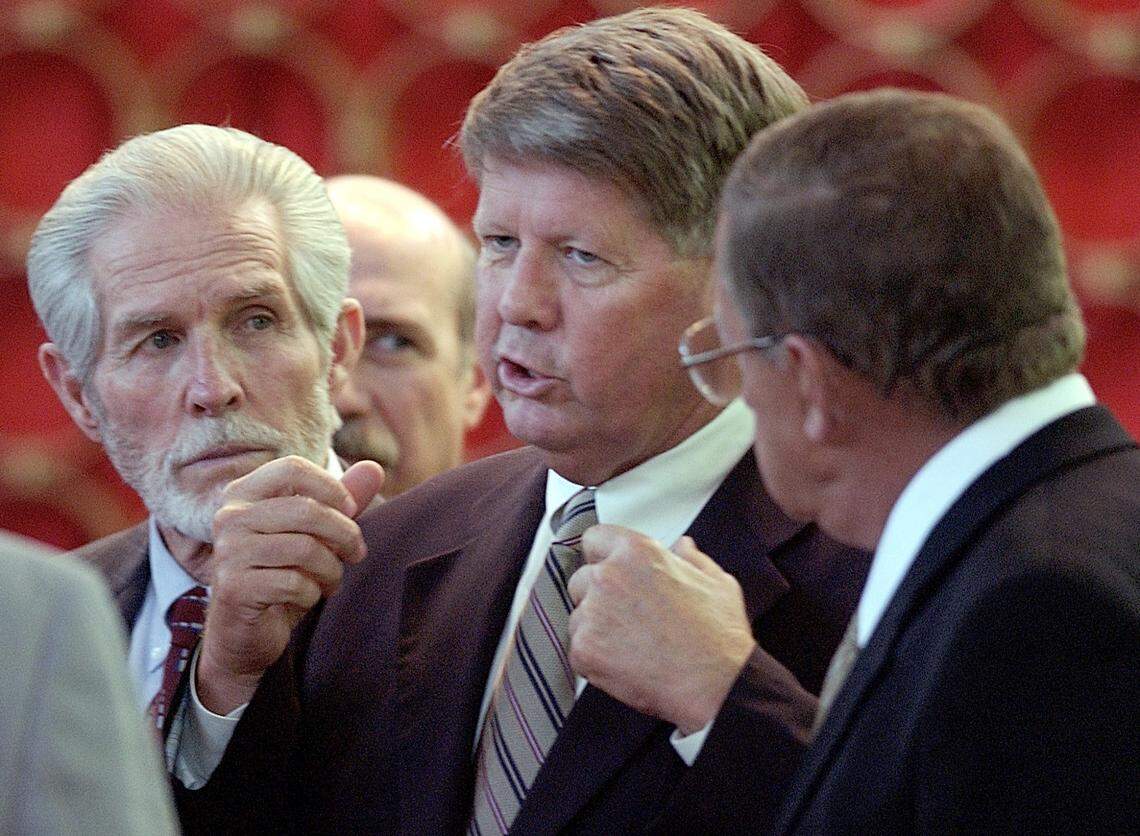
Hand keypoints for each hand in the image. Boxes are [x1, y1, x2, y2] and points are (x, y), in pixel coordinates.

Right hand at [196, 456, 383, 713]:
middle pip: (306, 510)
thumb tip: (375, 467)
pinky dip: (313, 593)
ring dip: (331, 569)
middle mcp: (229, 518)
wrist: (244, 633)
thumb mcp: (314, 534)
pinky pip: (295, 583)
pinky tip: (307, 597)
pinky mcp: (233, 587)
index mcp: (243, 494)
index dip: (331, 488)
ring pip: (305, 548)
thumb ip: (342, 501)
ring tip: (331, 580)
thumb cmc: (281, 574)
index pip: (292, 469)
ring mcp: (228, 552)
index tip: (351, 511)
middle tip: (356, 553)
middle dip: (345, 534)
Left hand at [567, 526, 756, 734]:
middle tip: (627, 617)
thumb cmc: (718, 637)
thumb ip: (692, 559)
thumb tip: (682, 547)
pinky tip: (625, 663)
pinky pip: (578, 649)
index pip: (595, 539)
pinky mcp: (585, 649)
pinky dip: (595, 659)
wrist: (716, 684)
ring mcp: (593, 613)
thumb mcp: (717, 582)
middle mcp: (609, 577)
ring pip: (578, 616)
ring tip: (631, 645)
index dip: (603, 556)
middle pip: (581, 579)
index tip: (610, 570)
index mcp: (637, 553)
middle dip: (598, 596)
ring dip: (595, 629)